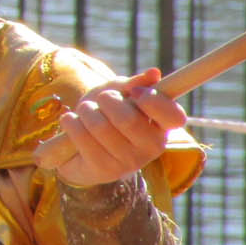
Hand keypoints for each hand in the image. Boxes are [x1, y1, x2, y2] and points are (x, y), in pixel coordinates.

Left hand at [47, 69, 186, 188]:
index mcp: (162, 127)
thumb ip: (133, 84)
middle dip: (107, 100)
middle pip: (128, 119)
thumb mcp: (118, 93)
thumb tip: (154, 73)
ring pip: (100, 127)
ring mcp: (129, 162)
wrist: (79, 145)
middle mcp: (152, 148)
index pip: (175, 116)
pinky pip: (82, 138)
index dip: (153, 100)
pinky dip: (71, 122)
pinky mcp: (105, 171)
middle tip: (101, 99)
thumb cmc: (105, 113)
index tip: (133, 92)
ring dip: (86, 110)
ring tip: (85, 111)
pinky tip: (71, 122)